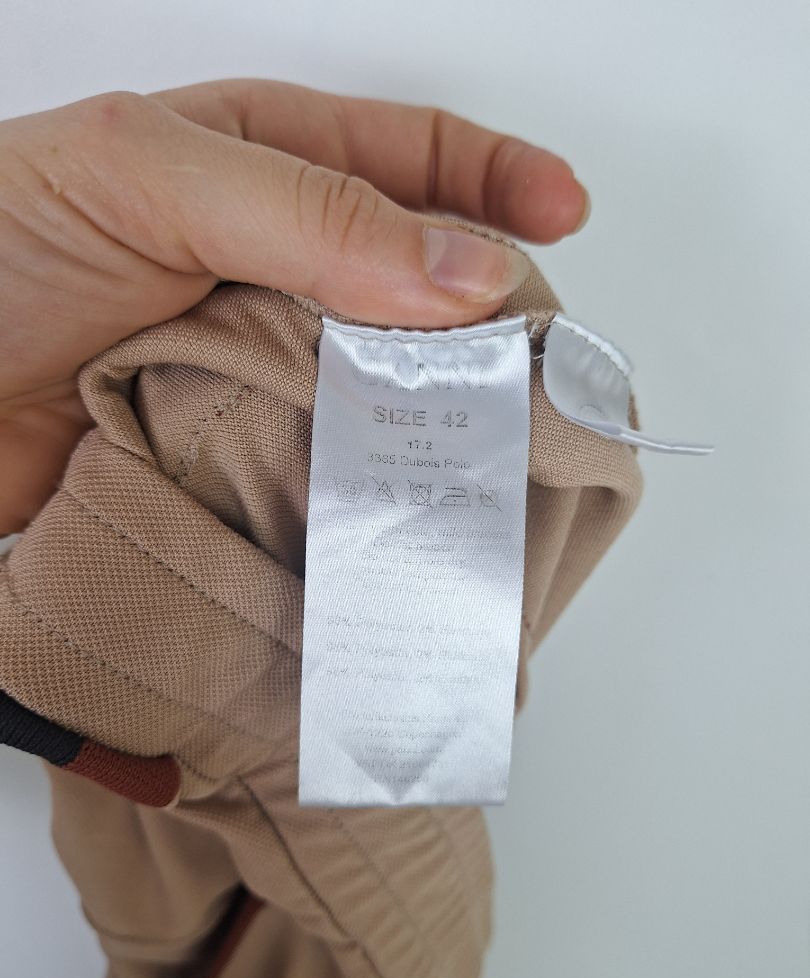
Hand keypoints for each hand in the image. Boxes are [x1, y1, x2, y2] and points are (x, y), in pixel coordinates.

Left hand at [0, 78, 589, 534]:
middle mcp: (277, 274)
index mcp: (267, 172)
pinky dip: (370, 486)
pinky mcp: (238, 458)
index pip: (413, 161)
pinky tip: (403, 502)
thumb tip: (468, 271)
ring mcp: (262, 370)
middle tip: (543, 366)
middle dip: (489, 323)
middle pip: (419, 291)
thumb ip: (313, 214)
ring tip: (493, 448)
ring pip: (384, 390)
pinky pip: (328, 469)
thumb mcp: (150, 177)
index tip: (565, 219)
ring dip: (435, 419)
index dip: (498, 182)